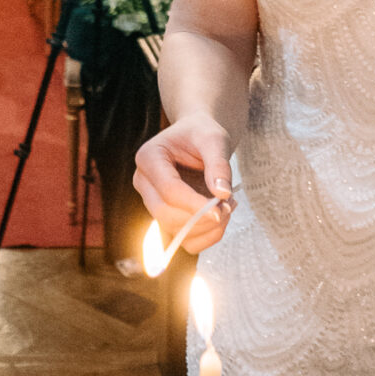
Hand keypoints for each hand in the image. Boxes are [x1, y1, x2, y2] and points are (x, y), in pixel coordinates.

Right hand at [132, 116, 234, 253]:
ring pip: (175, 231)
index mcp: (148, 157)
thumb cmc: (202, 134)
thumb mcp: (214, 139)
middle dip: (201, 217)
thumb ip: (218, 164)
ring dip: (207, 227)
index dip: (194, 203)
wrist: (198, 139)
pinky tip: (221, 217)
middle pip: (166, 214)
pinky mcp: (167, 218)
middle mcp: (144, 182)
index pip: (168, 190)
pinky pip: (186, 241)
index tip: (223, 208)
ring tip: (229, 205)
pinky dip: (208, 236)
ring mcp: (153, 203)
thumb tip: (222, 194)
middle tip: (230, 205)